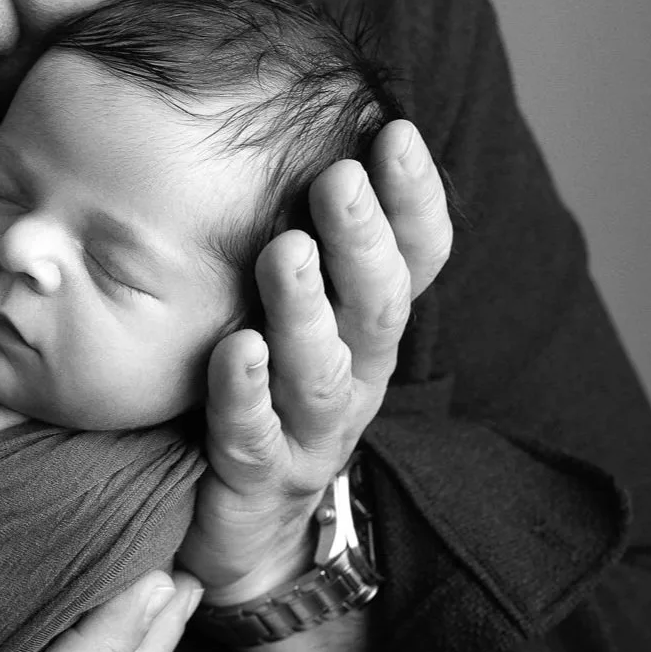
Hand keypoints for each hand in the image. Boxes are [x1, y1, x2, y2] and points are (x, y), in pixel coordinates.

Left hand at [181, 119, 452, 604]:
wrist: (248, 530)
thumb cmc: (269, 389)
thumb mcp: (298, 308)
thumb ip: (306, 233)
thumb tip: (292, 121)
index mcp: (368, 324)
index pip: (413, 257)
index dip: (414, 200)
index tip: (396, 131)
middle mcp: (355, 373)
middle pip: (376, 304)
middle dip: (361, 239)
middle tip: (338, 179)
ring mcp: (310, 429)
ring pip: (321, 368)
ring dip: (305, 307)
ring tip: (285, 251)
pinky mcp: (258, 473)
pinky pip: (253, 432)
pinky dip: (247, 391)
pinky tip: (236, 351)